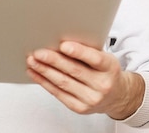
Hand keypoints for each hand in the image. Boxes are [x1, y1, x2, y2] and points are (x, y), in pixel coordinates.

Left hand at [26, 41, 143, 119]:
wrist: (116, 96)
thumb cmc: (106, 71)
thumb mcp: (104, 57)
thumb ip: (87, 51)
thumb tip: (59, 41)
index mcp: (110, 68)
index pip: (94, 58)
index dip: (78, 52)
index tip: (63, 45)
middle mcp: (102, 85)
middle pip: (74, 71)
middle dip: (53, 60)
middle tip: (38, 52)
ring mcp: (91, 99)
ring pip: (63, 83)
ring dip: (44, 71)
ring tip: (32, 61)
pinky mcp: (79, 107)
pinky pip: (58, 94)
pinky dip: (44, 82)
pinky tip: (35, 74)